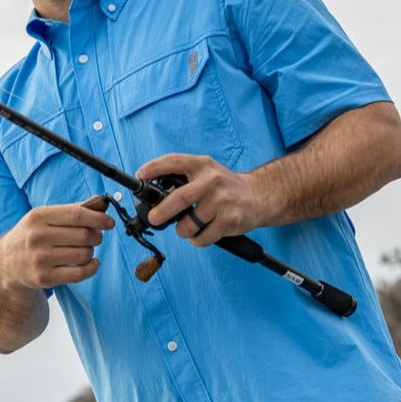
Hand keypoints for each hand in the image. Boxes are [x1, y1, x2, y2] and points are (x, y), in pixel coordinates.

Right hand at [0, 199, 114, 288]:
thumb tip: (100, 203)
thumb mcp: (43, 218)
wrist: (6, 263)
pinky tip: (91, 263)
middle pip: (84, 235)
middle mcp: (37, 237)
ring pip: (84, 254)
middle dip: (97, 236)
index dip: (98, 218)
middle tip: (96, 237)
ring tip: (85, 250)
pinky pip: (79, 273)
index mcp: (38, 216)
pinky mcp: (44, 278)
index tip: (109, 222)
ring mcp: (40, 259)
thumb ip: (71, 210)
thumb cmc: (31, 235)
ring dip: (92, 252)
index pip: (76, 215)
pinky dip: (92, 267)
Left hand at [135, 154, 267, 246]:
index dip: (154, 167)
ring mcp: (222, 201)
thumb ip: (184, 178)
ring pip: (189, 224)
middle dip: (162, 212)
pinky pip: (202, 238)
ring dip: (182, 231)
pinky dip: (196, 240)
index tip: (140, 175)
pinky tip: (203, 233)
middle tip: (154, 219)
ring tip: (187, 228)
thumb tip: (154, 196)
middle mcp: (212, 181)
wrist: (260, 196)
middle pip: (180, 198)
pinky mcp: (230, 221)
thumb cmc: (226, 186)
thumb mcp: (207, 172)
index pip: (174, 161)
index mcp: (202, 165)